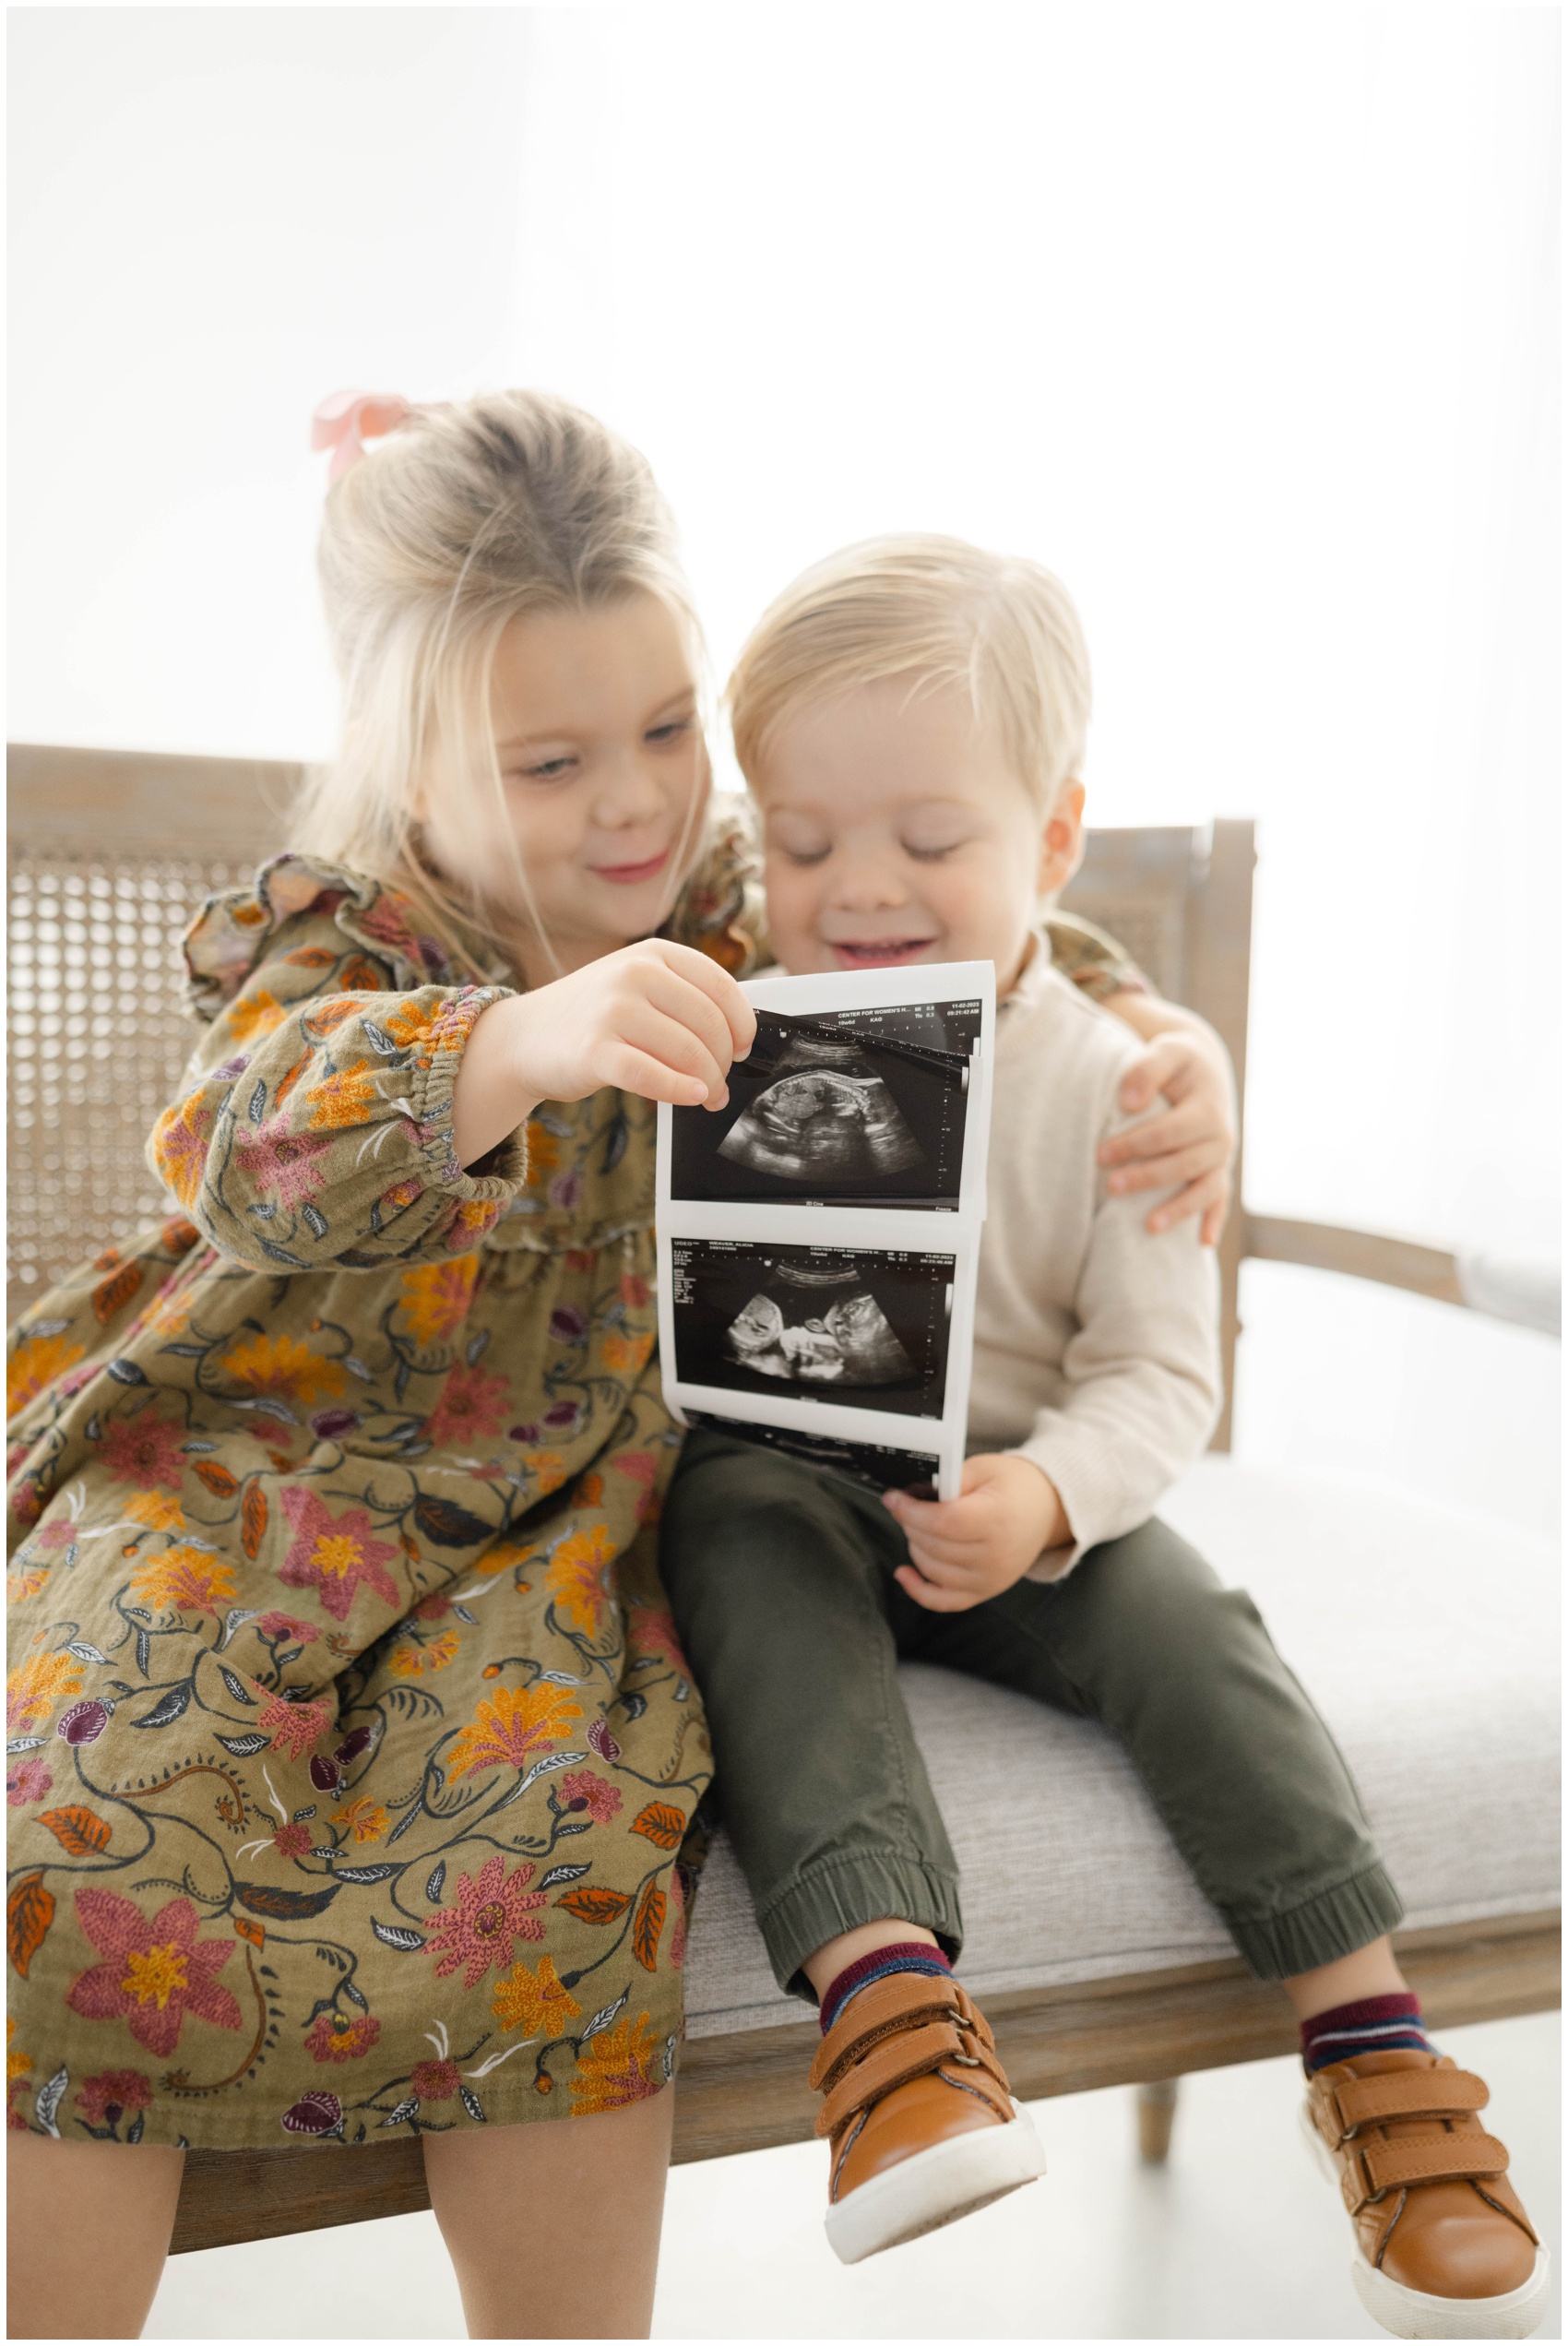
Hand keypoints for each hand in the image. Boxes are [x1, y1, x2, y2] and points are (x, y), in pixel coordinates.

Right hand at [452, 940, 755, 1165]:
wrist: (524, 1037)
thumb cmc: (592, 1017)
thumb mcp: (639, 988)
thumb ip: (685, 1001)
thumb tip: (739, 1040)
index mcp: (654, 954)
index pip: (722, 987)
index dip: (743, 1025)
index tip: (743, 1049)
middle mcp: (635, 974)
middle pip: (710, 1025)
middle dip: (723, 1063)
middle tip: (720, 1083)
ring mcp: (612, 1010)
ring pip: (688, 1053)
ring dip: (707, 1084)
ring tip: (706, 1096)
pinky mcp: (594, 1050)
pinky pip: (652, 1076)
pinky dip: (679, 1091)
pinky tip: (690, 1097)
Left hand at [884, 1452, 1068, 1612]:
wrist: (1045, 1510)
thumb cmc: (1014, 1487)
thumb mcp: (983, 1469)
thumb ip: (948, 1480)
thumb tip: (911, 1494)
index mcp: (997, 1519)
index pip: (944, 1522)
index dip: (911, 1511)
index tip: (893, 1499)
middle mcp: (996, 1555)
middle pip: (934, 1545)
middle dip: (910, 1522)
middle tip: (907, 1505)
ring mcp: (990, 1578)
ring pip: (932, 1569)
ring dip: (915, 1545)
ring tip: (919, 1525)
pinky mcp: (984, 1591)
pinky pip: (943, 1601)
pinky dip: (917, 1590)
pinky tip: (903, 1573)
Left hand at [1099, 1029, 1235, 1245]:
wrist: (1204, 1068)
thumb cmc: (1177, 1061)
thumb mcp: (1166, 1051)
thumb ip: (1147, 1069)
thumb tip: (1129, 1103)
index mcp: (1207, 1108)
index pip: (1168, 1132)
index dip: (1135, 1144)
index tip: (1101, 1153)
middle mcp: (1220, 1136)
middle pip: (1183, 1164)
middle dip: (1146, 1177)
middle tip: (1109, 1187)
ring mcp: (1222, 1158)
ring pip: (1204, 1188)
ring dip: (1179, 1209)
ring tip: (1149, 1227)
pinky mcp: (1219, 1171)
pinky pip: (1219, 1199)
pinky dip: (1213, 1220)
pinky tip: (1201, 1243)